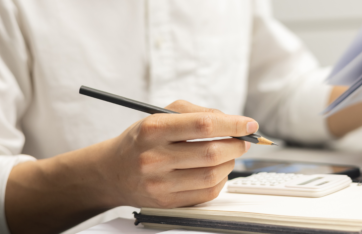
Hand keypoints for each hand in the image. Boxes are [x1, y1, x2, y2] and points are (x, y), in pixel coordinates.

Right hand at [102, 100, 257, 207]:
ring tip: (229, 154)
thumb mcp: (159, 115)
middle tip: (243, 140)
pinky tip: (217, 170)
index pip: (203, 125)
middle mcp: (154, 158)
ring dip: (230, 163)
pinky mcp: (166, 202)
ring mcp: (159, 183)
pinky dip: (221, 180)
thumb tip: (231, 121)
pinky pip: (207, 193)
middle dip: (237, 145)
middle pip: (212, 152)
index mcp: (152, 130)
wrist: (112, 171)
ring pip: (213, 175)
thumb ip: (195, 112)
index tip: (249, 124)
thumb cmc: (140, 140)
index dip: (233, 124)